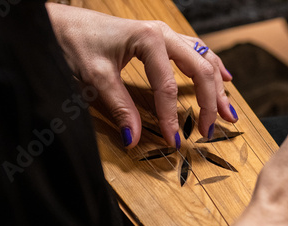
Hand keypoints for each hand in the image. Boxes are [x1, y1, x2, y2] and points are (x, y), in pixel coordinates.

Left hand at [46, 3, 234, 148]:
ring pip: (203, 59)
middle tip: (210, 130)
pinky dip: (211, 68)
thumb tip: (134, 139)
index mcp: (149, 40)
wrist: (59, 22)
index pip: (168, 87)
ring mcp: (165, 35)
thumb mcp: (95, 78)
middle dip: (209, 102)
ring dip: (216, 86)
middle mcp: (163, 34)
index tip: (174, 142)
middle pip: (200, 69)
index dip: (173, 117)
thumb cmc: (74, 42)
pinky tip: (224, 78)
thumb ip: (119, 108)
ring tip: (227, 111)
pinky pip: (195, 53)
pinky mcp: (161, 39)